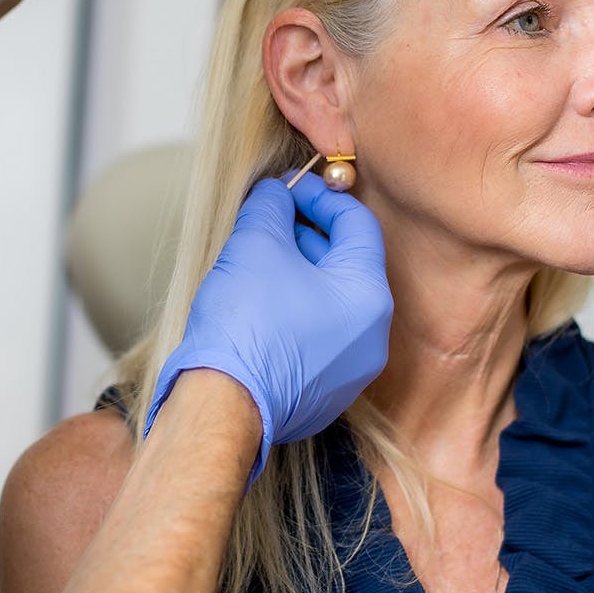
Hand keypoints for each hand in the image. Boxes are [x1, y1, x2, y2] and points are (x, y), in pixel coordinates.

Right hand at [144, 173, 392, 483]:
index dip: (321, 197)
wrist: (221, 405)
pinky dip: (295, 312)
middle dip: (308, 235)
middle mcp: (372, 337)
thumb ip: (272, 205)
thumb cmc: (245, 323)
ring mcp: (351, 371)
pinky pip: (318, 338)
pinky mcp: (325, 394)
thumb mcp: (255, 243)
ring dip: (300, 273)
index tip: (289, 188)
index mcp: (369, 296)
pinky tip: (259, 305)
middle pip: (347, 265)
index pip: (358, 225)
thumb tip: (276, 193)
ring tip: (259, 259)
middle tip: (271, 219)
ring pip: (331, 303)